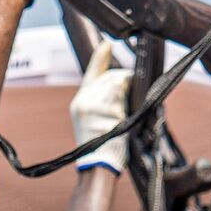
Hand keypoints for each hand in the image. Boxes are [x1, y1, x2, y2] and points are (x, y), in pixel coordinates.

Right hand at [68, 49, 129, 173]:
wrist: (97, 166)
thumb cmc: (102, 149)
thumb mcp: (96, 123)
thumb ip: (103, 104)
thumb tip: (123, 87)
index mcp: (81, 103)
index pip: (92, 73)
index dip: (100, 57)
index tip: (107, 44)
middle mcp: (83, 101)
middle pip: (111, 78)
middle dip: (125, 83)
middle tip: (130, 98)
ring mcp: (92, 105)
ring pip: (118, 86)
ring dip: (128, 95)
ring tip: (125, 114)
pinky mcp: (102, 111)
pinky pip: (121, 98)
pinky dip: (128, 105)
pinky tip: (124, 118)